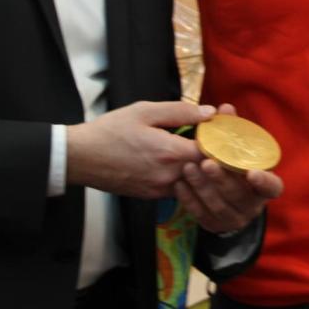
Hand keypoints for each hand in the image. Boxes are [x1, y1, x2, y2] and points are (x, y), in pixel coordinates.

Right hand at [66, 101, 211, 198]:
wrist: (80, 158)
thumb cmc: (111, 130)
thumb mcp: (145, 111)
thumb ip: (180, 112)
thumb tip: (210, 113)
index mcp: (171, 153)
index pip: (214, 153)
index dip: (224, 142)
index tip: (228, 131)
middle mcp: (170, 176)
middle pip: (207, 171)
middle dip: (217, 156)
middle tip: (222, 140)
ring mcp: (161, 190)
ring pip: (194, 182)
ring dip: (203, 169)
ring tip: (205, 150)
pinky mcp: (152, 196)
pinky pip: (179, 188)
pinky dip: (187, 177)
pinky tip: (184, 162)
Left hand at [174, 103, 283, 234]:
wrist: (222, 195)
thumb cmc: (232, 164)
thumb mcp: (236, 147)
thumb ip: (232, 129)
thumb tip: (225, 107)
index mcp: (264, 186)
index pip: (273, 188)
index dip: (264, 182)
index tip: (251, 173)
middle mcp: (253, 205)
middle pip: (239, 196)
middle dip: (222, 179)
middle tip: (207, 162)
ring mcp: (234, 218)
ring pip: (218, 206)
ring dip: (202, 187)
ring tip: (188, 168)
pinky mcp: (214, 225)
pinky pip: (201, 214)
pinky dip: (189, 199)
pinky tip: (179, 184)